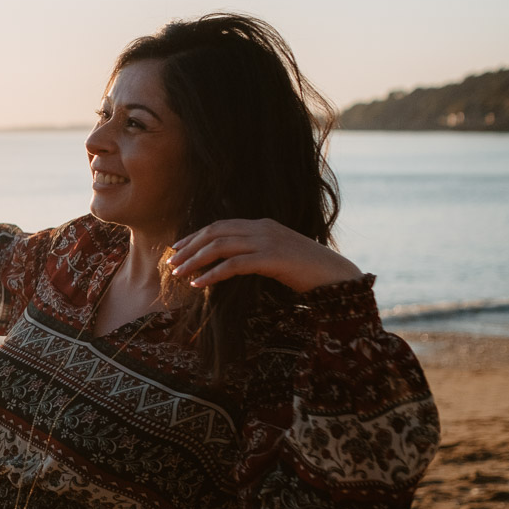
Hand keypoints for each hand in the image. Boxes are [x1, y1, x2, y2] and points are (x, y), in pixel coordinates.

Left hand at [166, 218, 362, 292]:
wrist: (337, 277)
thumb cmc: (307, 272)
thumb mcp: (278, 257)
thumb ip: (256, 254)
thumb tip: (229, 264)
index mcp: (262, 224)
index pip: (220, 225)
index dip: (196, 236)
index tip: (177, 249)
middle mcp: (262, 228)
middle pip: (215, 232)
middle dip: (189, 247)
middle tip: (170, 263)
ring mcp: (267, 241)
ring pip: (220, 246)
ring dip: (195, 260)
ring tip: (178, 274)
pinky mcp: (272, 259)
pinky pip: (234, 264)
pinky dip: (212, 274)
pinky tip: (198, 284)